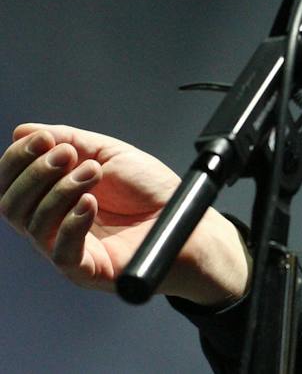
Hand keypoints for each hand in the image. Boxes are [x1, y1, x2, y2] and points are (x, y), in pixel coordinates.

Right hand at [1, 123, 250, 306]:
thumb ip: (69, 141)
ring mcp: (66, 248)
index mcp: (53, 197)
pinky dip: (72, 223)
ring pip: (35, 225)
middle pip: (12, 205)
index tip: (41, 139)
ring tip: (94, 172)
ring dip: (62, 190)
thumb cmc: (149, 190)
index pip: (11, 184)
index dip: (17, 160)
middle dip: (35, 173)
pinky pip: (62, 253)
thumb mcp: (108, 154)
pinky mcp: (86, 269)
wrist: (185, 217)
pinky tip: (90, 203)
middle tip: (67, 155)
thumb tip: (23, 131)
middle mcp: (53, 224)